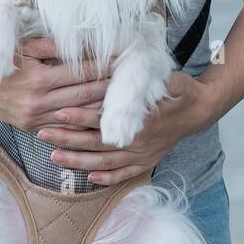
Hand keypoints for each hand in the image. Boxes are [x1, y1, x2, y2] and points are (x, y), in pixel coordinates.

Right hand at [0, 36, 113, 134]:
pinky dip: (84, 122)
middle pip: (85, 95)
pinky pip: (65, 127)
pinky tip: (100, 116)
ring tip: (122, 98)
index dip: (104, 67)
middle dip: (110, 86)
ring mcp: (37, 119)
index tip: (122, 60)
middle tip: (130, 79)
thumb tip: (86, 42)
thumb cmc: (4, 61)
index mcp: (39, 79)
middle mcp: (39, 102)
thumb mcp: (27, 47)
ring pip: (79, 115)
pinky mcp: (34, 129)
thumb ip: (56, 45)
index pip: (82, 73)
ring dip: (102, 107)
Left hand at [34, 70, 216, 185]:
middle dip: (67, 139)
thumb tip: (116, 64)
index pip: (104, 119)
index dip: (80, 116)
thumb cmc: (178, 89)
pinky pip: (124, 175)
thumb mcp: (163, 76)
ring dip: (78, 161)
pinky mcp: (148, 162)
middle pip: (96, 144)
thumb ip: (140, 76)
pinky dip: (106, 179)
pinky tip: (89, 178)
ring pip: (105, 163)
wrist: (200, 110)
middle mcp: (139, 140)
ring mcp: (143, 154)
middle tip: (43, 134)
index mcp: (141, 119)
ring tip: (53, 157)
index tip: (59, 112)